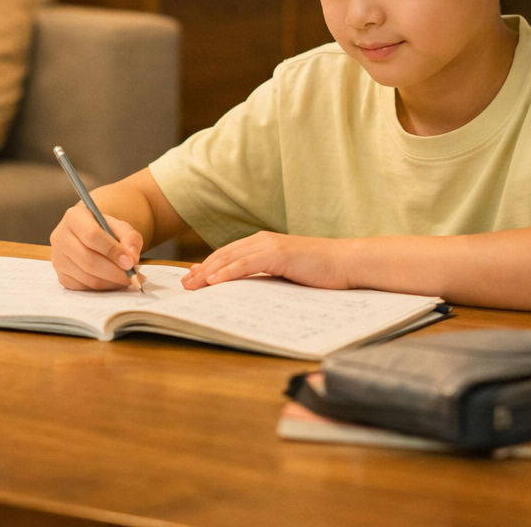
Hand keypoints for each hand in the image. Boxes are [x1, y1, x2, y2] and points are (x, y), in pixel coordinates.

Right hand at [50, 204, 145, 290]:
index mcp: (74, 217)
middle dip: (114, 272)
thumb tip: (131, 258)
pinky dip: (103, 288)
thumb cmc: (106, 230)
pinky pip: (84, 288)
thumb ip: (130, 238)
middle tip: (132, 276)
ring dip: (111, 282)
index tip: (130, 262)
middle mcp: (60, 237)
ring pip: (86, 277)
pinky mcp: (61, 276)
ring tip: (128, 279)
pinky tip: (114, 282)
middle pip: (87, 260)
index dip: (112, 251)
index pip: (91, 235)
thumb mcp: (121, 227)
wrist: (91, 236)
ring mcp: (58, 258)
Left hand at [181, 232, 350, 290]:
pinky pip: (247, 263)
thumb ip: (267, 276)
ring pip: (231, 258)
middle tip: (184, 285)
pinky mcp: (279, 254)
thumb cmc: (320, 271)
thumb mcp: (287, 273)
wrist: (346, 263)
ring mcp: (271, 245)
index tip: (192, 279)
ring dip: (208, 272)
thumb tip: (247, 290)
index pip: (229, 255)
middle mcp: (263, 241)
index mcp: (264, 244)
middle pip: (224, 255)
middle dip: (202, 270)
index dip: (208, 267)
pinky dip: (228, 271)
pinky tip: (215, 281)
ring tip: (192, 285)